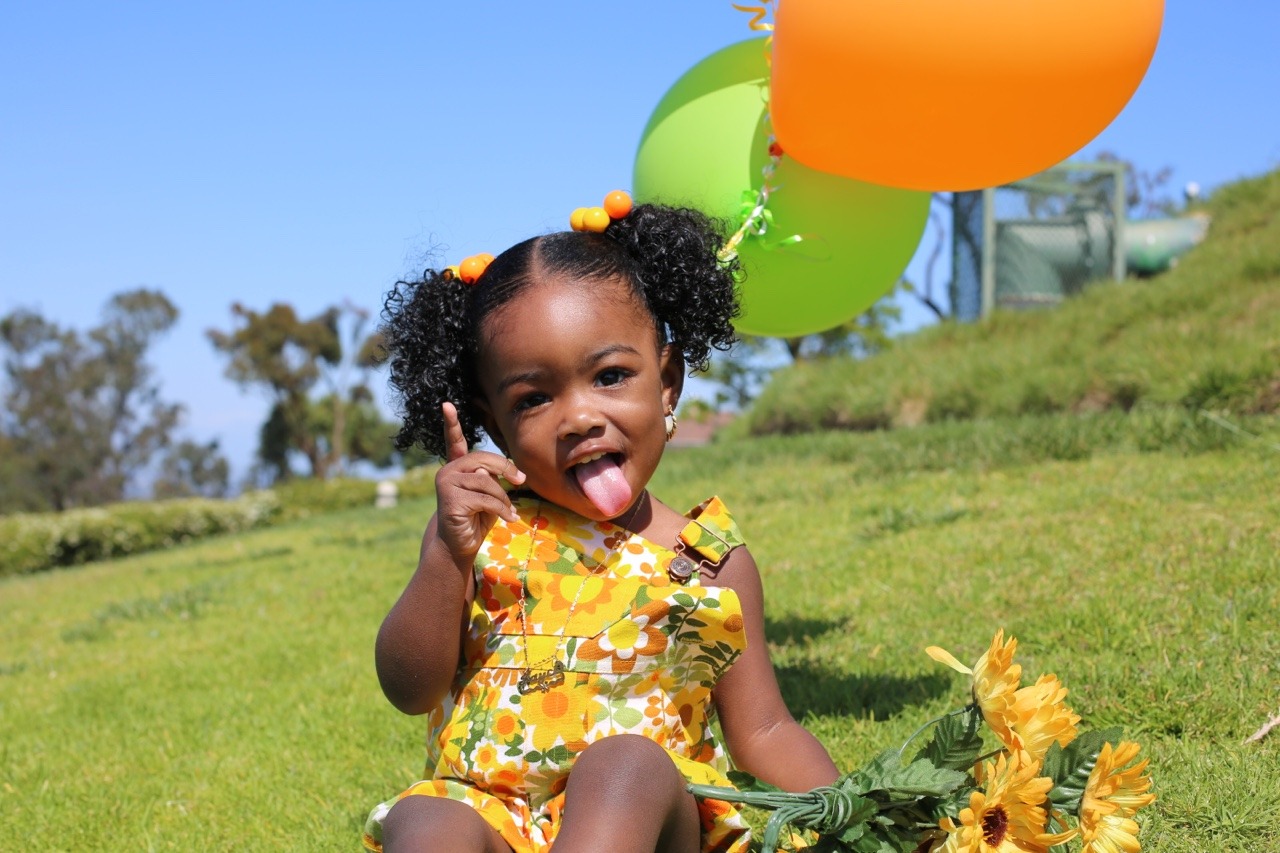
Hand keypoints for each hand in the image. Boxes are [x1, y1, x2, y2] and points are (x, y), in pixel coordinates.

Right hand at [433, 402, 525, 560]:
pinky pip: (486, 499)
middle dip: (506, 469)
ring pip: (487, 482)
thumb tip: (490, 474)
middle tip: (520, 480)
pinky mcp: (451, 500)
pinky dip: (502, 509)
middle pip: (483, 459)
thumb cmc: (477, 517)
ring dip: (503, 498)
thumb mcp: (488, 493)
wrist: (460, 545)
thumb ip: (490, 478)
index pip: (454, 441)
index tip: (447, 404)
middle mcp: (448, 472)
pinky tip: (507, 518)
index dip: (451, 423)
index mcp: (457, 467)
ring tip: (509, 511)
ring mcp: (446, 485)